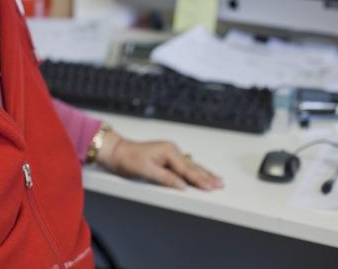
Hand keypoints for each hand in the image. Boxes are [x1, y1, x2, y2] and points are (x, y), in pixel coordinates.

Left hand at [95, 131, 222, 190]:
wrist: (117, 151)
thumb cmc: (128, 158)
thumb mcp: (146, 170)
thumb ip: (166, 178)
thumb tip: (182, 186)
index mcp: (168, 151)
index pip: (187, 169)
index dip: (200, 180)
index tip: (211, 187)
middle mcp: (171, 150)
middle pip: (192, 166)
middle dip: (207, 176)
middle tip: (220, 184)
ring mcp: (169, 152)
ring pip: (190, 165)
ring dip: (203, 173)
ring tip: (216, 179)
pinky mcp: (166, 156)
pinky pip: (184, 165)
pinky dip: (194, 170)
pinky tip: (200, 172)